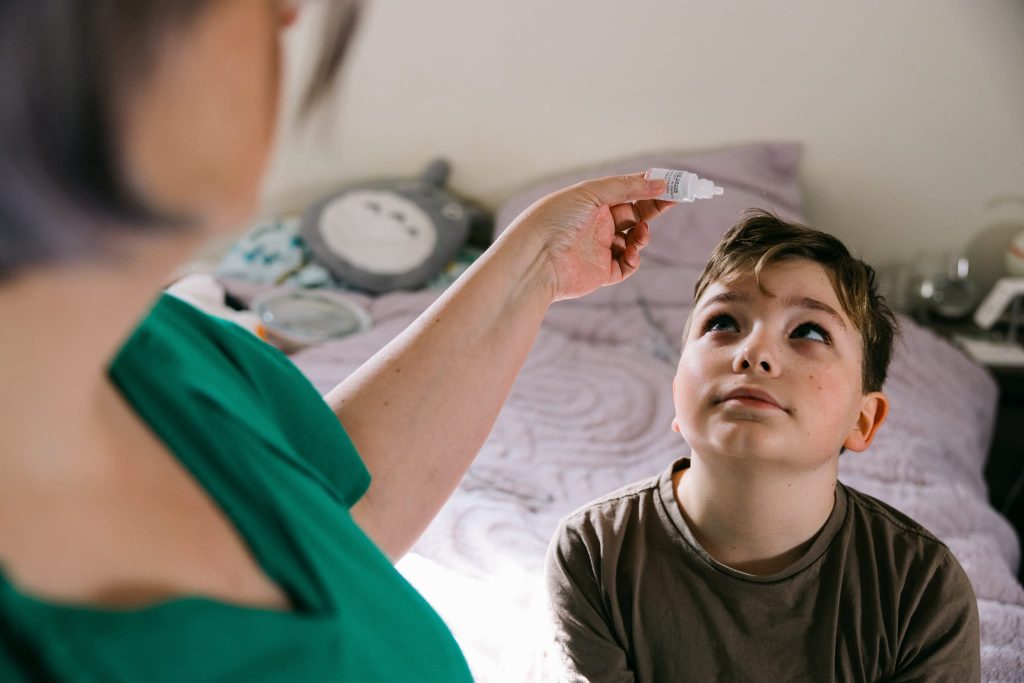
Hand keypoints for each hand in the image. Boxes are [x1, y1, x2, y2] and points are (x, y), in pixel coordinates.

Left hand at [505, 173, 677, 301]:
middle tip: (675, 201)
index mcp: (592, 202)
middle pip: (635, 214)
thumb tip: (661, 184)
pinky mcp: (601, 272)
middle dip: (654, 208)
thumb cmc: (556, 219)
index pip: (628, 191)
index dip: (651, 188)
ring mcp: (599, 248)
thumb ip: (628, 188)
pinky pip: (626, 265)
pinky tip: (630, 252)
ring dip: (642, 235)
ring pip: (634, 240)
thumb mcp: (592, 193)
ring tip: (640, 234)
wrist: (536, 258)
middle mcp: (596, 224)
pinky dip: (634, 258)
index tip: (675, 184)